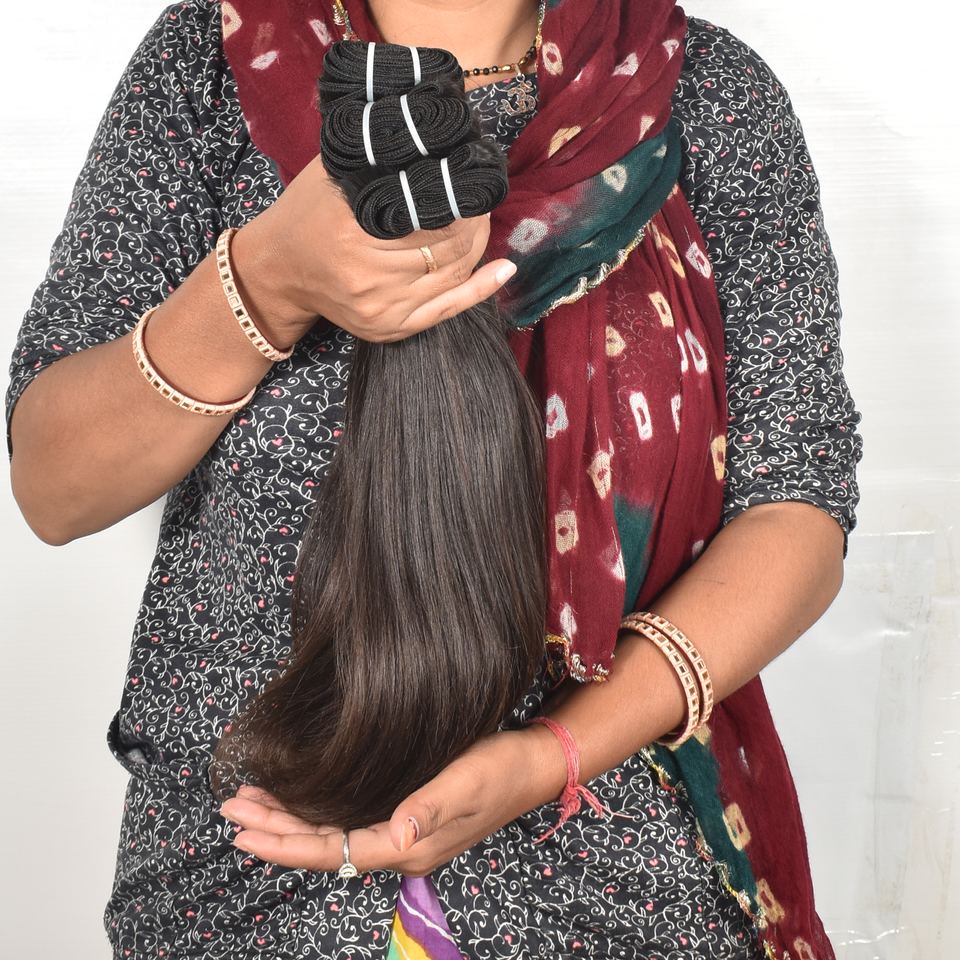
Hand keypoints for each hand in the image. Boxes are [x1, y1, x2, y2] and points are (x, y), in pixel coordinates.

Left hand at [218, 726, 566, 876]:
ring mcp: (401, 832)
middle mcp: (399, 844)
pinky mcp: (405, 814)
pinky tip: (298, 800)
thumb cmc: (501, 770)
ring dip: (289, 821)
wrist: (532, 764)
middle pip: (323, 847)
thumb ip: (430, 808)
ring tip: (251, 804)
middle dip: (274, 831)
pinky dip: (314, 811)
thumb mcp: (467, 783)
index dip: (286, 843)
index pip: (333, 852)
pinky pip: (346, 821)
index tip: (244, 831)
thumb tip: (396, 835)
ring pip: (331, 835)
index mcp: (408, 844)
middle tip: (231, 810)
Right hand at [231, 155, 516, 346]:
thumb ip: (383, 157)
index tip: (472, 176)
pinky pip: (448, 311)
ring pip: (454, 276)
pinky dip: (480, 290)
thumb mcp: (337, 172)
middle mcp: (369, 277)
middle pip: (450, 248)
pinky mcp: (389, 330)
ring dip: (477, 248)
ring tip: (481, 221)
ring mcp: (381, 309)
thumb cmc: (309, 212)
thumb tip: (441, 136)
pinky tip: (503, 270)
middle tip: (482, 197)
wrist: (279, 271)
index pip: (434, 215)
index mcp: (354, 231)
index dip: (463, 197)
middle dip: (475, 220)